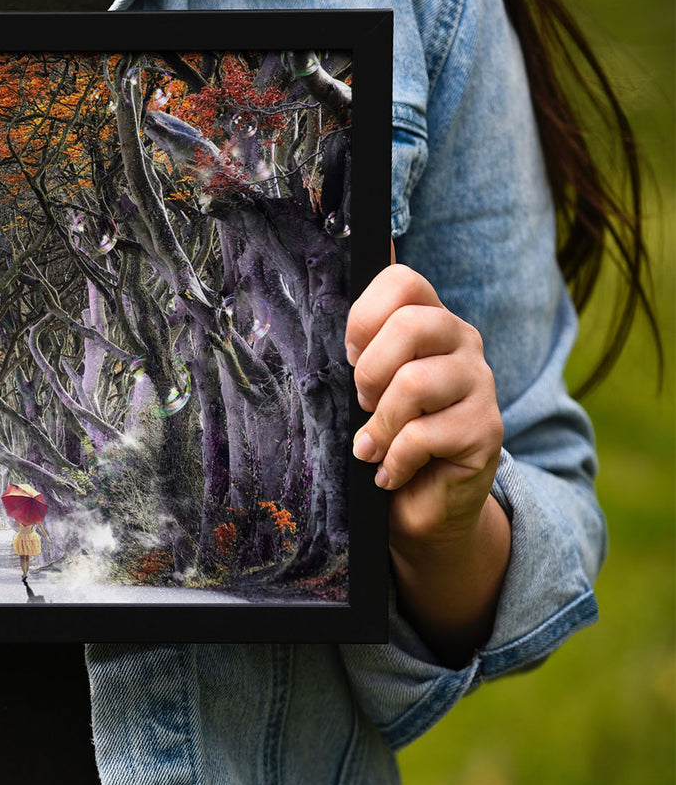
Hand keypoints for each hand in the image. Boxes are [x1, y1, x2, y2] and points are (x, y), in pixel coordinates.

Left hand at [346, 259, 509, 664]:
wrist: (424, 504)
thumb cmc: (386, 436)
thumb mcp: (365, 388)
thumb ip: (356, 353)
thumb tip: (298, 317)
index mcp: (431, 319)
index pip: (402, 280)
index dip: (365, 316)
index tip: (352, 357)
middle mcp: (463, 341)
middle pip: (411, 324)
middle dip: (369, 371)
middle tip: (363, 404)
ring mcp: (481, 383)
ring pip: (415, 382)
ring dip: (380, 424)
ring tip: (373, 446)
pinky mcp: (486, 429)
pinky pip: (424, 435)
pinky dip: (394, 460)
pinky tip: (390, 472)